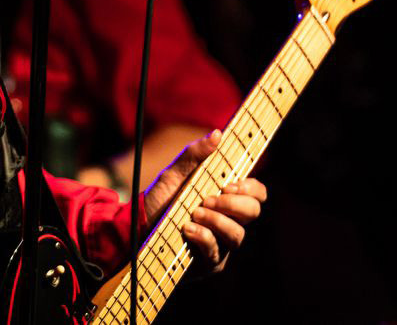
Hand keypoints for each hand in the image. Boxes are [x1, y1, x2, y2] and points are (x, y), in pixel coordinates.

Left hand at [142, 130, 266, 272]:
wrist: (139, 225)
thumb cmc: (162, 198)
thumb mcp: (175, 173)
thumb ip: (195, 155)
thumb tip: (217, 133)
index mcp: (227, 198)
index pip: (257, 193)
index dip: (251, 188)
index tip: (230, 184)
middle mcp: (230, 221)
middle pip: (253, 212)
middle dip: (233, 204)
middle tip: (209, 198)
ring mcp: (222, 243)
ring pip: (238, 234)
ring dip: (217, 220)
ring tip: (195, 212)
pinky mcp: (210, 262)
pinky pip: (216, 252)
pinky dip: (204, 237)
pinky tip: (188, 229)